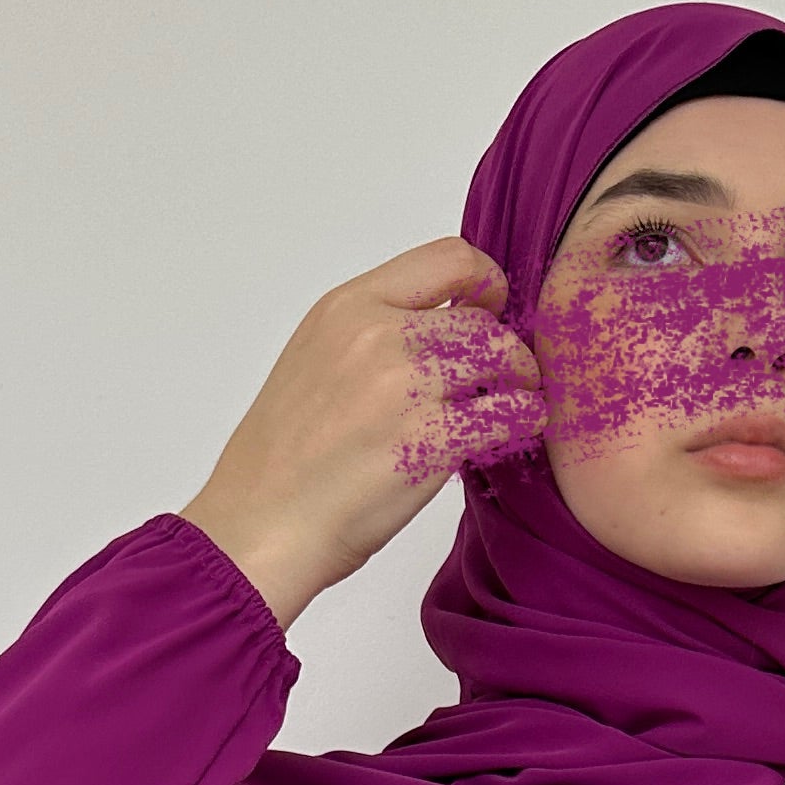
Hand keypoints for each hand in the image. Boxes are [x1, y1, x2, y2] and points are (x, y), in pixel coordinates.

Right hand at [179, 238, 543, 629]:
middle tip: (511, 376)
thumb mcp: (315, 362)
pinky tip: (517, 430)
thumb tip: (438, 331)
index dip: (485, 282)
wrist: (261, 526)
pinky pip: (507, 414)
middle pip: (481, 319)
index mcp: (347, 307)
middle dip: (507, 347)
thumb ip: (371, 335)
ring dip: (521, 382)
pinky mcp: (430, 440)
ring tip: (517, 403)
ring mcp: (404, 387)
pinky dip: (523, 419)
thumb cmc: (284, 462)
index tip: (490, 310)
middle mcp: (377, 335)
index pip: (447, 258)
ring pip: (501, 359)